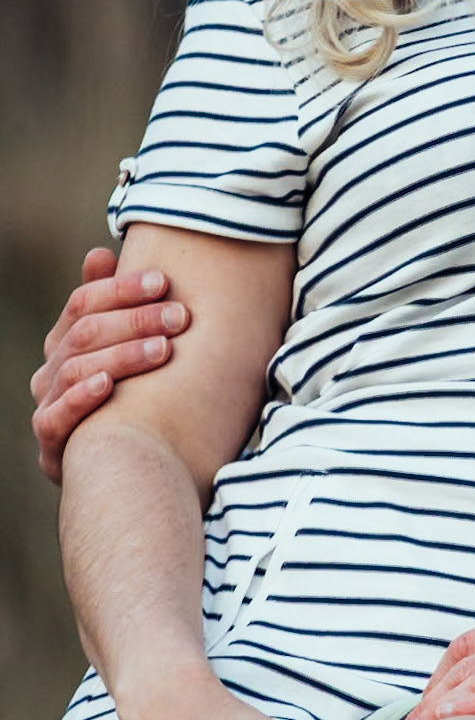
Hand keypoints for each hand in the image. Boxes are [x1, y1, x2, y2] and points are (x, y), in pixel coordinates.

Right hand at [30, 248, 190, 482]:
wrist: (124, 467)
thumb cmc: (133, 395)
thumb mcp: (126, 346)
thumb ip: (115, 303)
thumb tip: (98, 252)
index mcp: (67, 340)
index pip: (83, 302)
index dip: (121, 288)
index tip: (164, 280)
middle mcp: (52, 369)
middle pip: (85, 333)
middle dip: (135, 320)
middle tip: (180, 316)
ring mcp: (49, 406)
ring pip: (76, 370)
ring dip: (122, 355)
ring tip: (164, 349)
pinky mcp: (52, 445)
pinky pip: (56, 418)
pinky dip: (81, 399)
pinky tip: (108, 385)